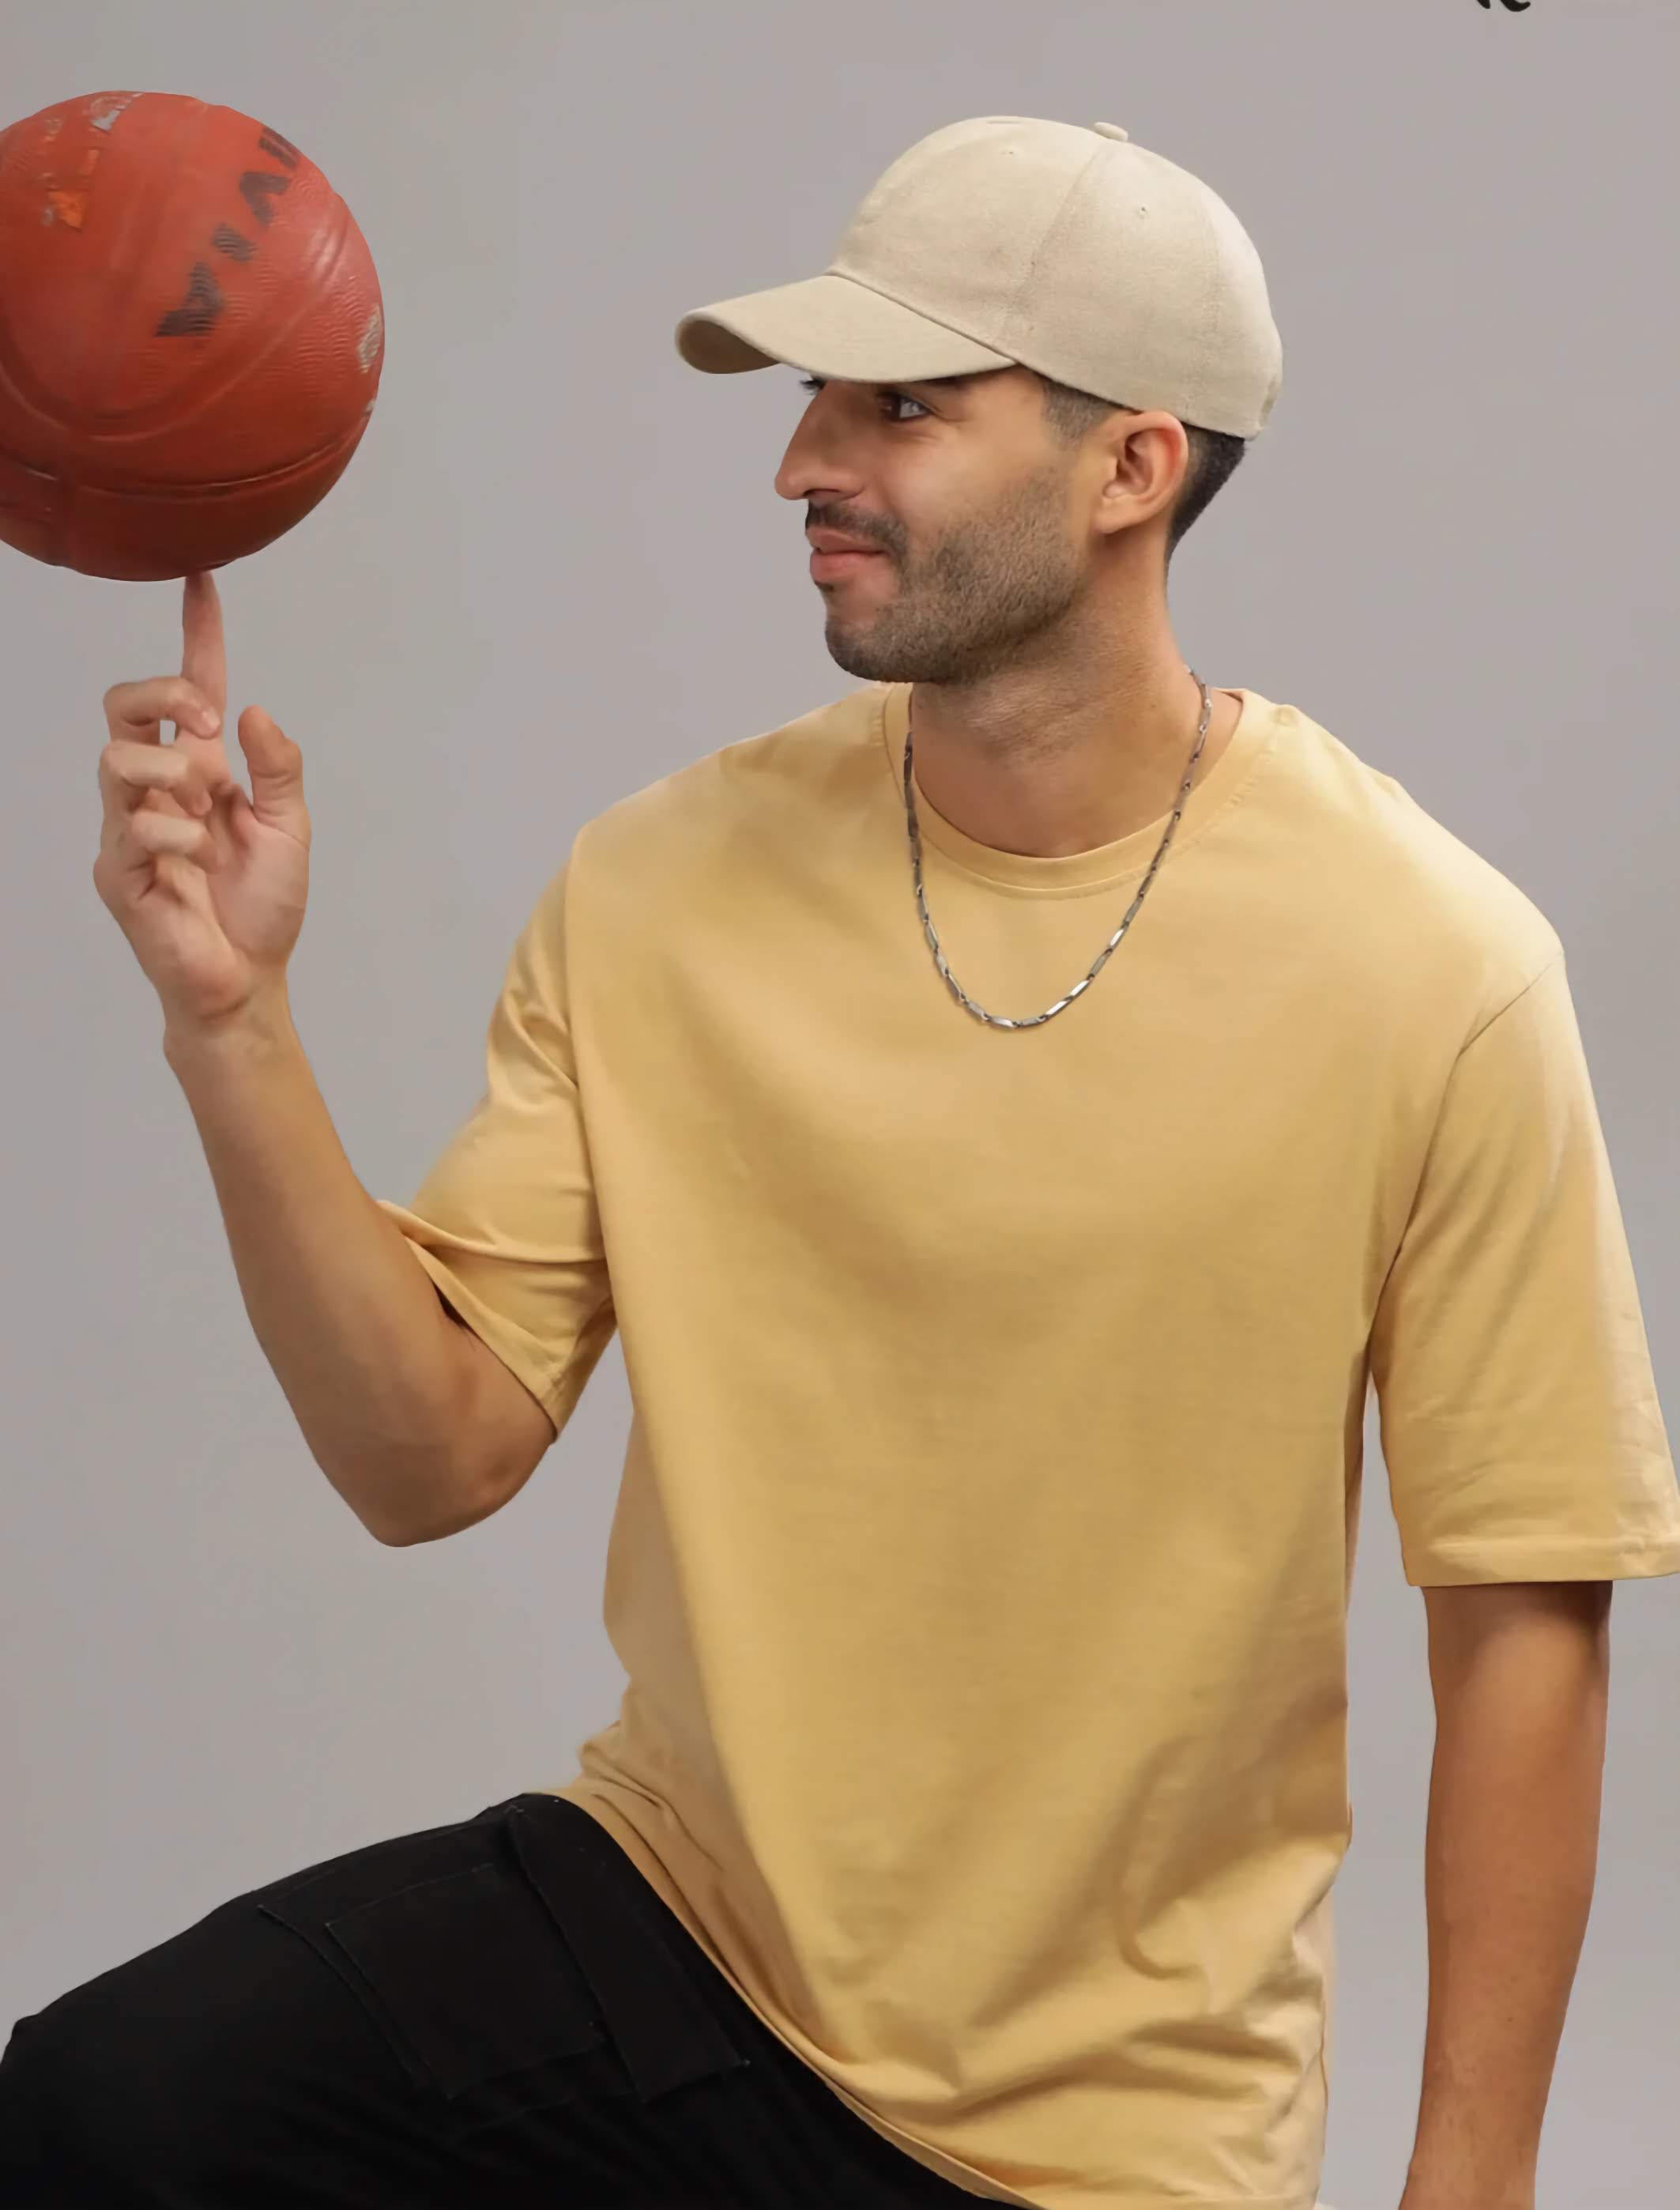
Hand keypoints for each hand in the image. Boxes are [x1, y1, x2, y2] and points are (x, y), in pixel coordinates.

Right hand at [93, 570, 311, 1036]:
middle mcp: (158, 790)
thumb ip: (278, 767)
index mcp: (202, 771)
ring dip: (173, 772)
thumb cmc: (263, 908)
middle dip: (165, 693)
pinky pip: (132, 824)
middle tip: (210, 722)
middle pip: (125, 705)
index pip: (191, 688)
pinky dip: (175, 831)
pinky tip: (197, 856)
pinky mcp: (118, 869)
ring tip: (207, 813)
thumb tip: (254, 710)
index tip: (202, 580)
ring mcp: (129, 827)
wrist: (246, 980)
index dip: (196, 634)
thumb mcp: (290, 827)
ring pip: (119, 757)